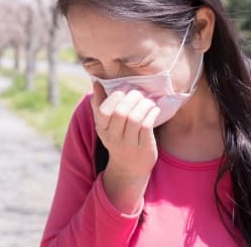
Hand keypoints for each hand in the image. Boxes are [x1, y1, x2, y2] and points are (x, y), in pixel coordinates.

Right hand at [90, 81, 159, 213]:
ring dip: (144, 105)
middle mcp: (113, 138)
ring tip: (148, 101)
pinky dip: (152, 113)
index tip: (125, 88)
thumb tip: (96, 83)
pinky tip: (154, 110)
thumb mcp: (105, 124)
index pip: (104, 110)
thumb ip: (100, 103)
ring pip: (135, 118)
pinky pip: (147, 126)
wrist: (129, 169)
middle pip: (121, 112)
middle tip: (139, 93)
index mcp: (102, 129)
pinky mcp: (144, 148)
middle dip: (132, 97)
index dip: (116, 96)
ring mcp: (129, 144)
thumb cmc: (118, 138)